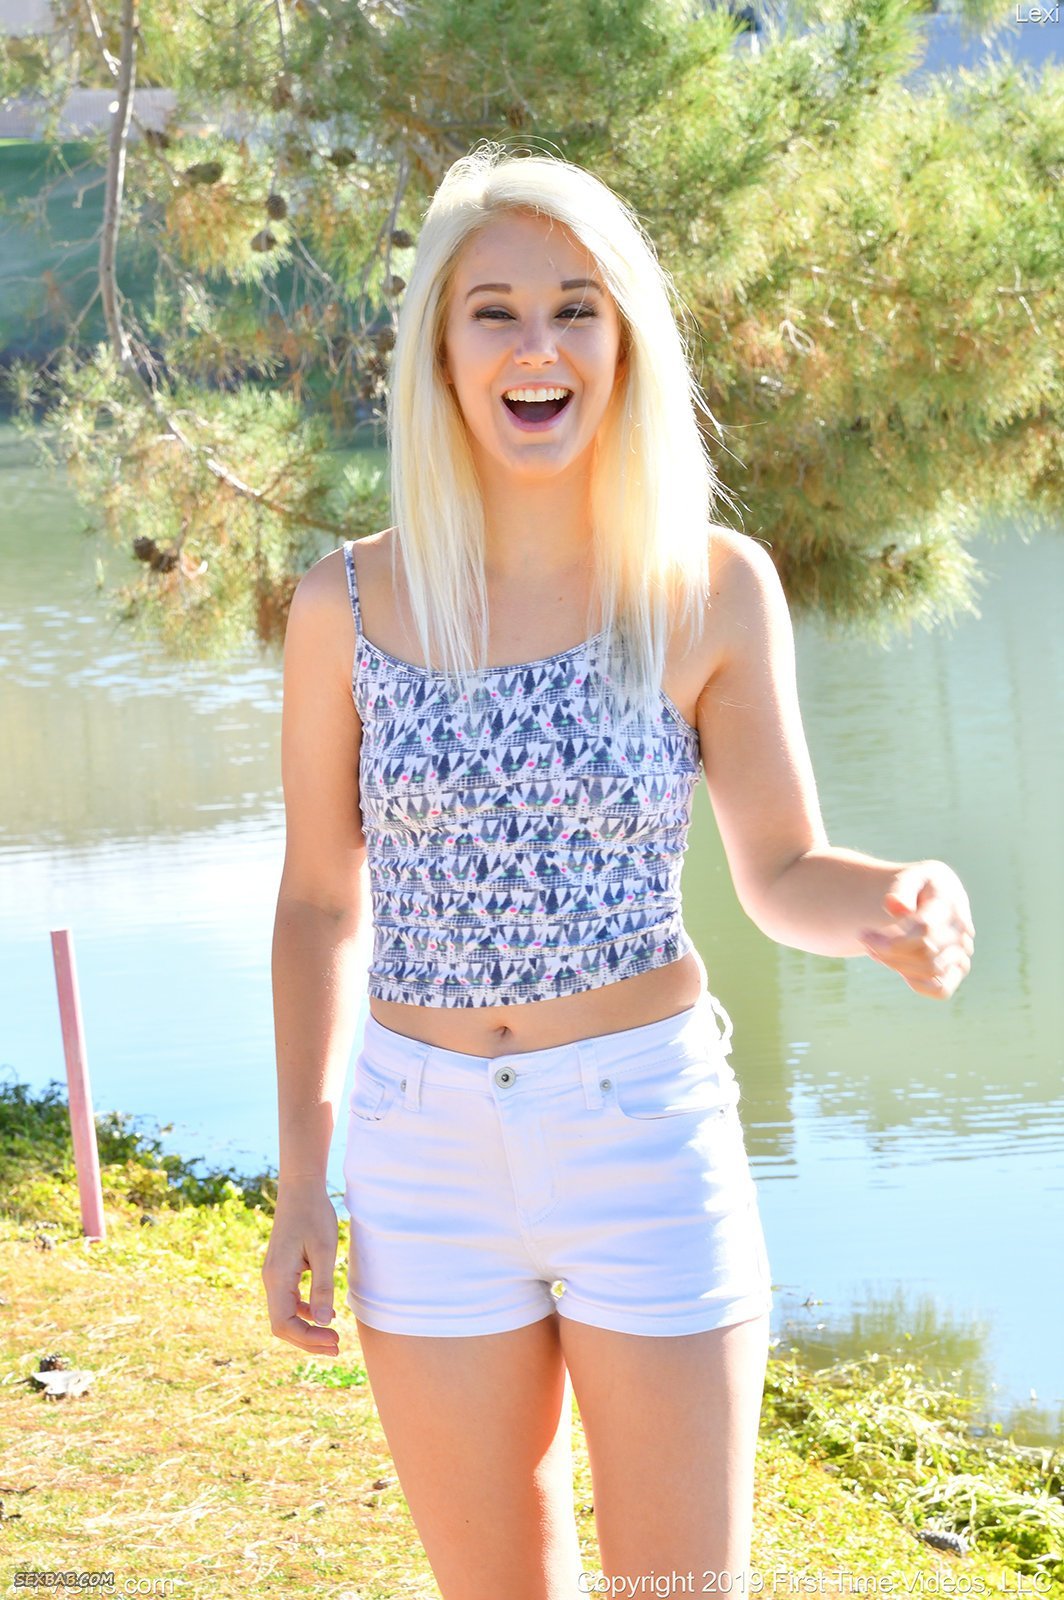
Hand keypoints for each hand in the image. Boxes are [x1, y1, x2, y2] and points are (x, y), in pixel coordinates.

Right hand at [261, 1176, 340, 1354]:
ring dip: (306, 1329)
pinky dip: (303, 1313)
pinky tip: (321, 1315)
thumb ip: (322, 1287)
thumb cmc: (314, 1215)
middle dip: (307, 1340)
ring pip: (284, 1314)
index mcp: (278, 1277)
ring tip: (331, 1338)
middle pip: (282, 1324)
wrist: (301, 1188)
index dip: (308, 1339)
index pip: (284, 1324)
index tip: (334, 1340)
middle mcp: (271, 1279)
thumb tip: (323, 1322)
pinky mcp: (281, 1270)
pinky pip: (288, 1301)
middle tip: (336, 1347)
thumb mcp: (325, 1250)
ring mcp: (274, 1275)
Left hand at [858, 860, 973, 999]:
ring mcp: (963, 952)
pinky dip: (917, 985)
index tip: (863, 934)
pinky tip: (898, 969)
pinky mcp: (958, 970)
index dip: (892, 939)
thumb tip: (895, 906)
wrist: (933, 897)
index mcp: (951, 902)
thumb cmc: (917, 887)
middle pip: (925, 951)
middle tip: (865, 941)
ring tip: (875, 951)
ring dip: (896, 964)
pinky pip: (941, 989)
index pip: (925, 929)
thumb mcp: (909, 877)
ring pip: (930, 969)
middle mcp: (962, 930)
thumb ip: (902, 888)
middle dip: (888, 951)